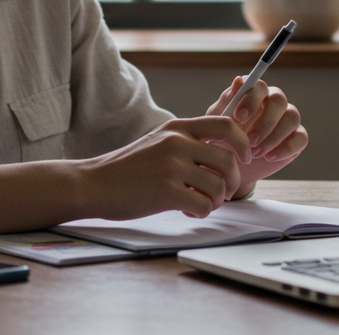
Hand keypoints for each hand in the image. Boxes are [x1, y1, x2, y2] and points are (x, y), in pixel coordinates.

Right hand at [77, 116, 250, 219]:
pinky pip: (204, 205)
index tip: (245, 157)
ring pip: (219, 187)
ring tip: (200, 203)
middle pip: (229, 161)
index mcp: (177, 128)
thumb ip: (186, 143)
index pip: (226, 125)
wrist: (93, 183)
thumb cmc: (126, 168)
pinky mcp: (166, 192)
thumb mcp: (157, 142)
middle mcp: (177, 143)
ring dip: (216, 201)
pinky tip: (187, 211)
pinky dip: (201, 212)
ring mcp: (172, 167)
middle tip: (224, 193)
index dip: (243, 143)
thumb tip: (223, 155)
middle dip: (233, 182)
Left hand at [207, 77, 307, 193]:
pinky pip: (301, 137)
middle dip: (265, 122)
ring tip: (255, 153)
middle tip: (250, 141)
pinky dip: (286, 148)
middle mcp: (274, 102)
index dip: (252, 99)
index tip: (239, 117)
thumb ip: (227, 100)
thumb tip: (239, 80)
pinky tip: (269, 157)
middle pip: (279, 100)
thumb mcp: (218, 120)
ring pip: (292, 117)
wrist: (231, 167)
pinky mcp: (297, 137)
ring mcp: (287, 119)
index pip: (260, 86)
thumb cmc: (223, 138)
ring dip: (274, 136)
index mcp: (255, 94)